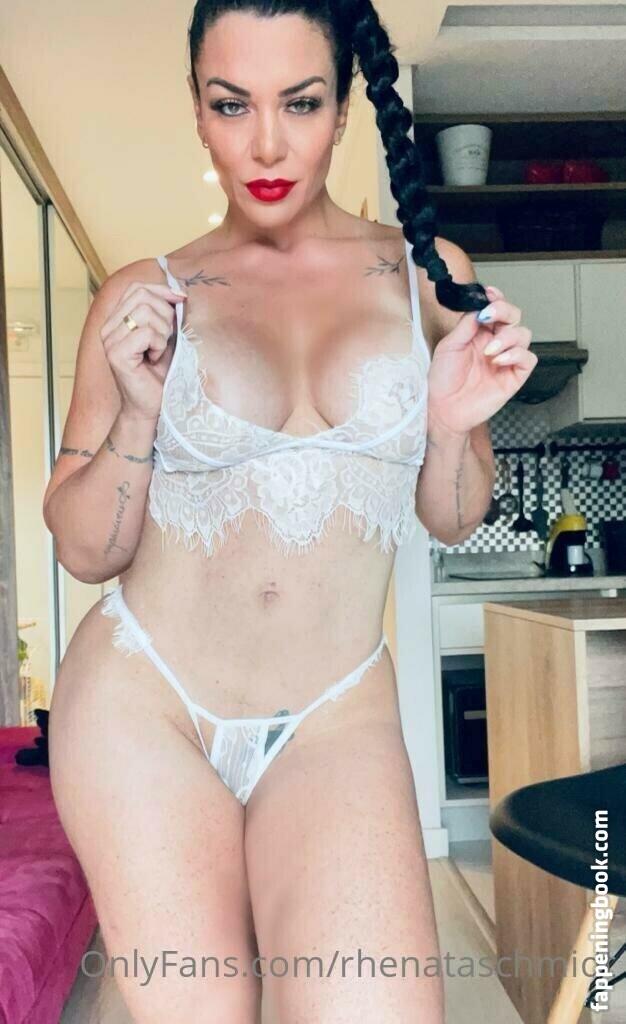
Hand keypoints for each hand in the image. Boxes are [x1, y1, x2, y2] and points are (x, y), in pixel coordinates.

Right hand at [100, 281, 186, 421]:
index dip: (161, 290)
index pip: (136, 288)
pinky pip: (146, 333)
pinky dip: (159, 345)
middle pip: (142, 296)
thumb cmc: (159, 373)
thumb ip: (165, 314)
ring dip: (163, 332)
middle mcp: (108, 328)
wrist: (151, 405)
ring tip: (159, 351)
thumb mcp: (165, 336)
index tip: (181, 300)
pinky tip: (154, 359)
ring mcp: (109, 341)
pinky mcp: (116, 354)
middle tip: (167, 339)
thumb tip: (178, 293)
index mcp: (116, 320)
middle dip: (165, 314)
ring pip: (145, 313)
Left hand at [427, 285, 536, 437]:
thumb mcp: (449, 346)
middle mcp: (495, 343)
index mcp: (479, 333)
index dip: (496, 298)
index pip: (495, 309)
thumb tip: (479, 307)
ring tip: (489, 351)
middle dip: (505, 311)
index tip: (489, 294)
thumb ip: (466, 325)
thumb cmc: (442, 380)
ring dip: (508, 337)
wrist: (443, 409)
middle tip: (490, 315)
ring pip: (524, 335)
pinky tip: (499, 361)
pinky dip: (516, 355)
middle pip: (514, 316)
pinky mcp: (514, 376)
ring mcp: (506, 359)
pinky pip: (528, 359)